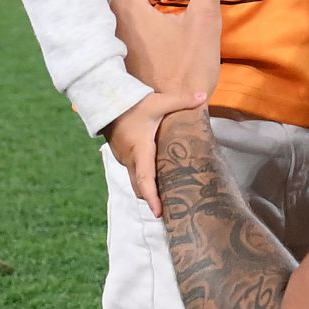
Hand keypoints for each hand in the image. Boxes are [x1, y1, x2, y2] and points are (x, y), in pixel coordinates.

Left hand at [99, 0, 226, 104]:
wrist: (172, 122)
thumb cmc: (186, 71)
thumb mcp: (204, 22)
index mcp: (128, 8)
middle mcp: (110, 23)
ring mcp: (110, 44)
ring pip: (99, 6)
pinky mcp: (116, 60)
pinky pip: (105, 26)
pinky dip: (107, 11)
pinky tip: (122, 12)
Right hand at [104, 91, 198, 217]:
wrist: (107, 101)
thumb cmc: (133, 103)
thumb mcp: (158, 101)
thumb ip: (181, 100)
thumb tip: (202, 96)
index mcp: (139, 150)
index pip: (144, 179)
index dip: (151, 197)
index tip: (159, 212)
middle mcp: (130, 159)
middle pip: (140, 187)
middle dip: (153, 200)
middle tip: (171, 211)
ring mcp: (124, 159)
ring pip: (136, 182)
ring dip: (149, 191)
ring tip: (169, 199)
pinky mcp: (123, 156)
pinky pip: (134, 173)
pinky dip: (144, 180)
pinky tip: (159, 179)